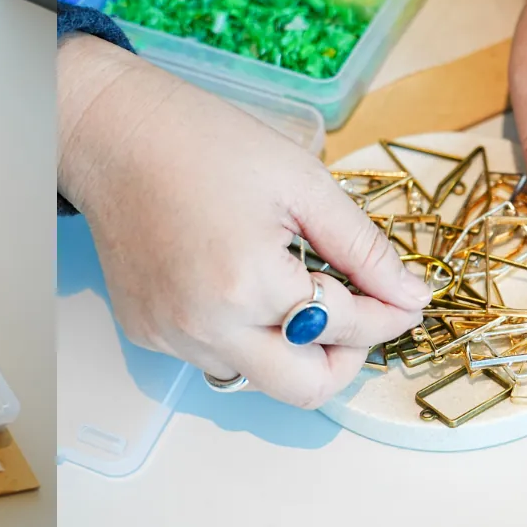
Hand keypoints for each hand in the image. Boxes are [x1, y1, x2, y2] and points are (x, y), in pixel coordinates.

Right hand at [58, 35, 429, 408]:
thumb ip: (363, 247)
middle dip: (345, 359)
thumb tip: (410, 295)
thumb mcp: (303, 183)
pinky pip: (215, 358)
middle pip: (304, 388)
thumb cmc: (205, 143)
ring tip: (290, 286)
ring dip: (292, 347)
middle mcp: (208, 327)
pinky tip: (239, 284)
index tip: (404, 304)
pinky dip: (243, 335)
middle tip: (357, 320)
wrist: (116, 137)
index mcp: (250, 283)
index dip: (388, 316)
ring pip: (259, 378)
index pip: (345, 328)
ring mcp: (173, 337)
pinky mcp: (150, 335)